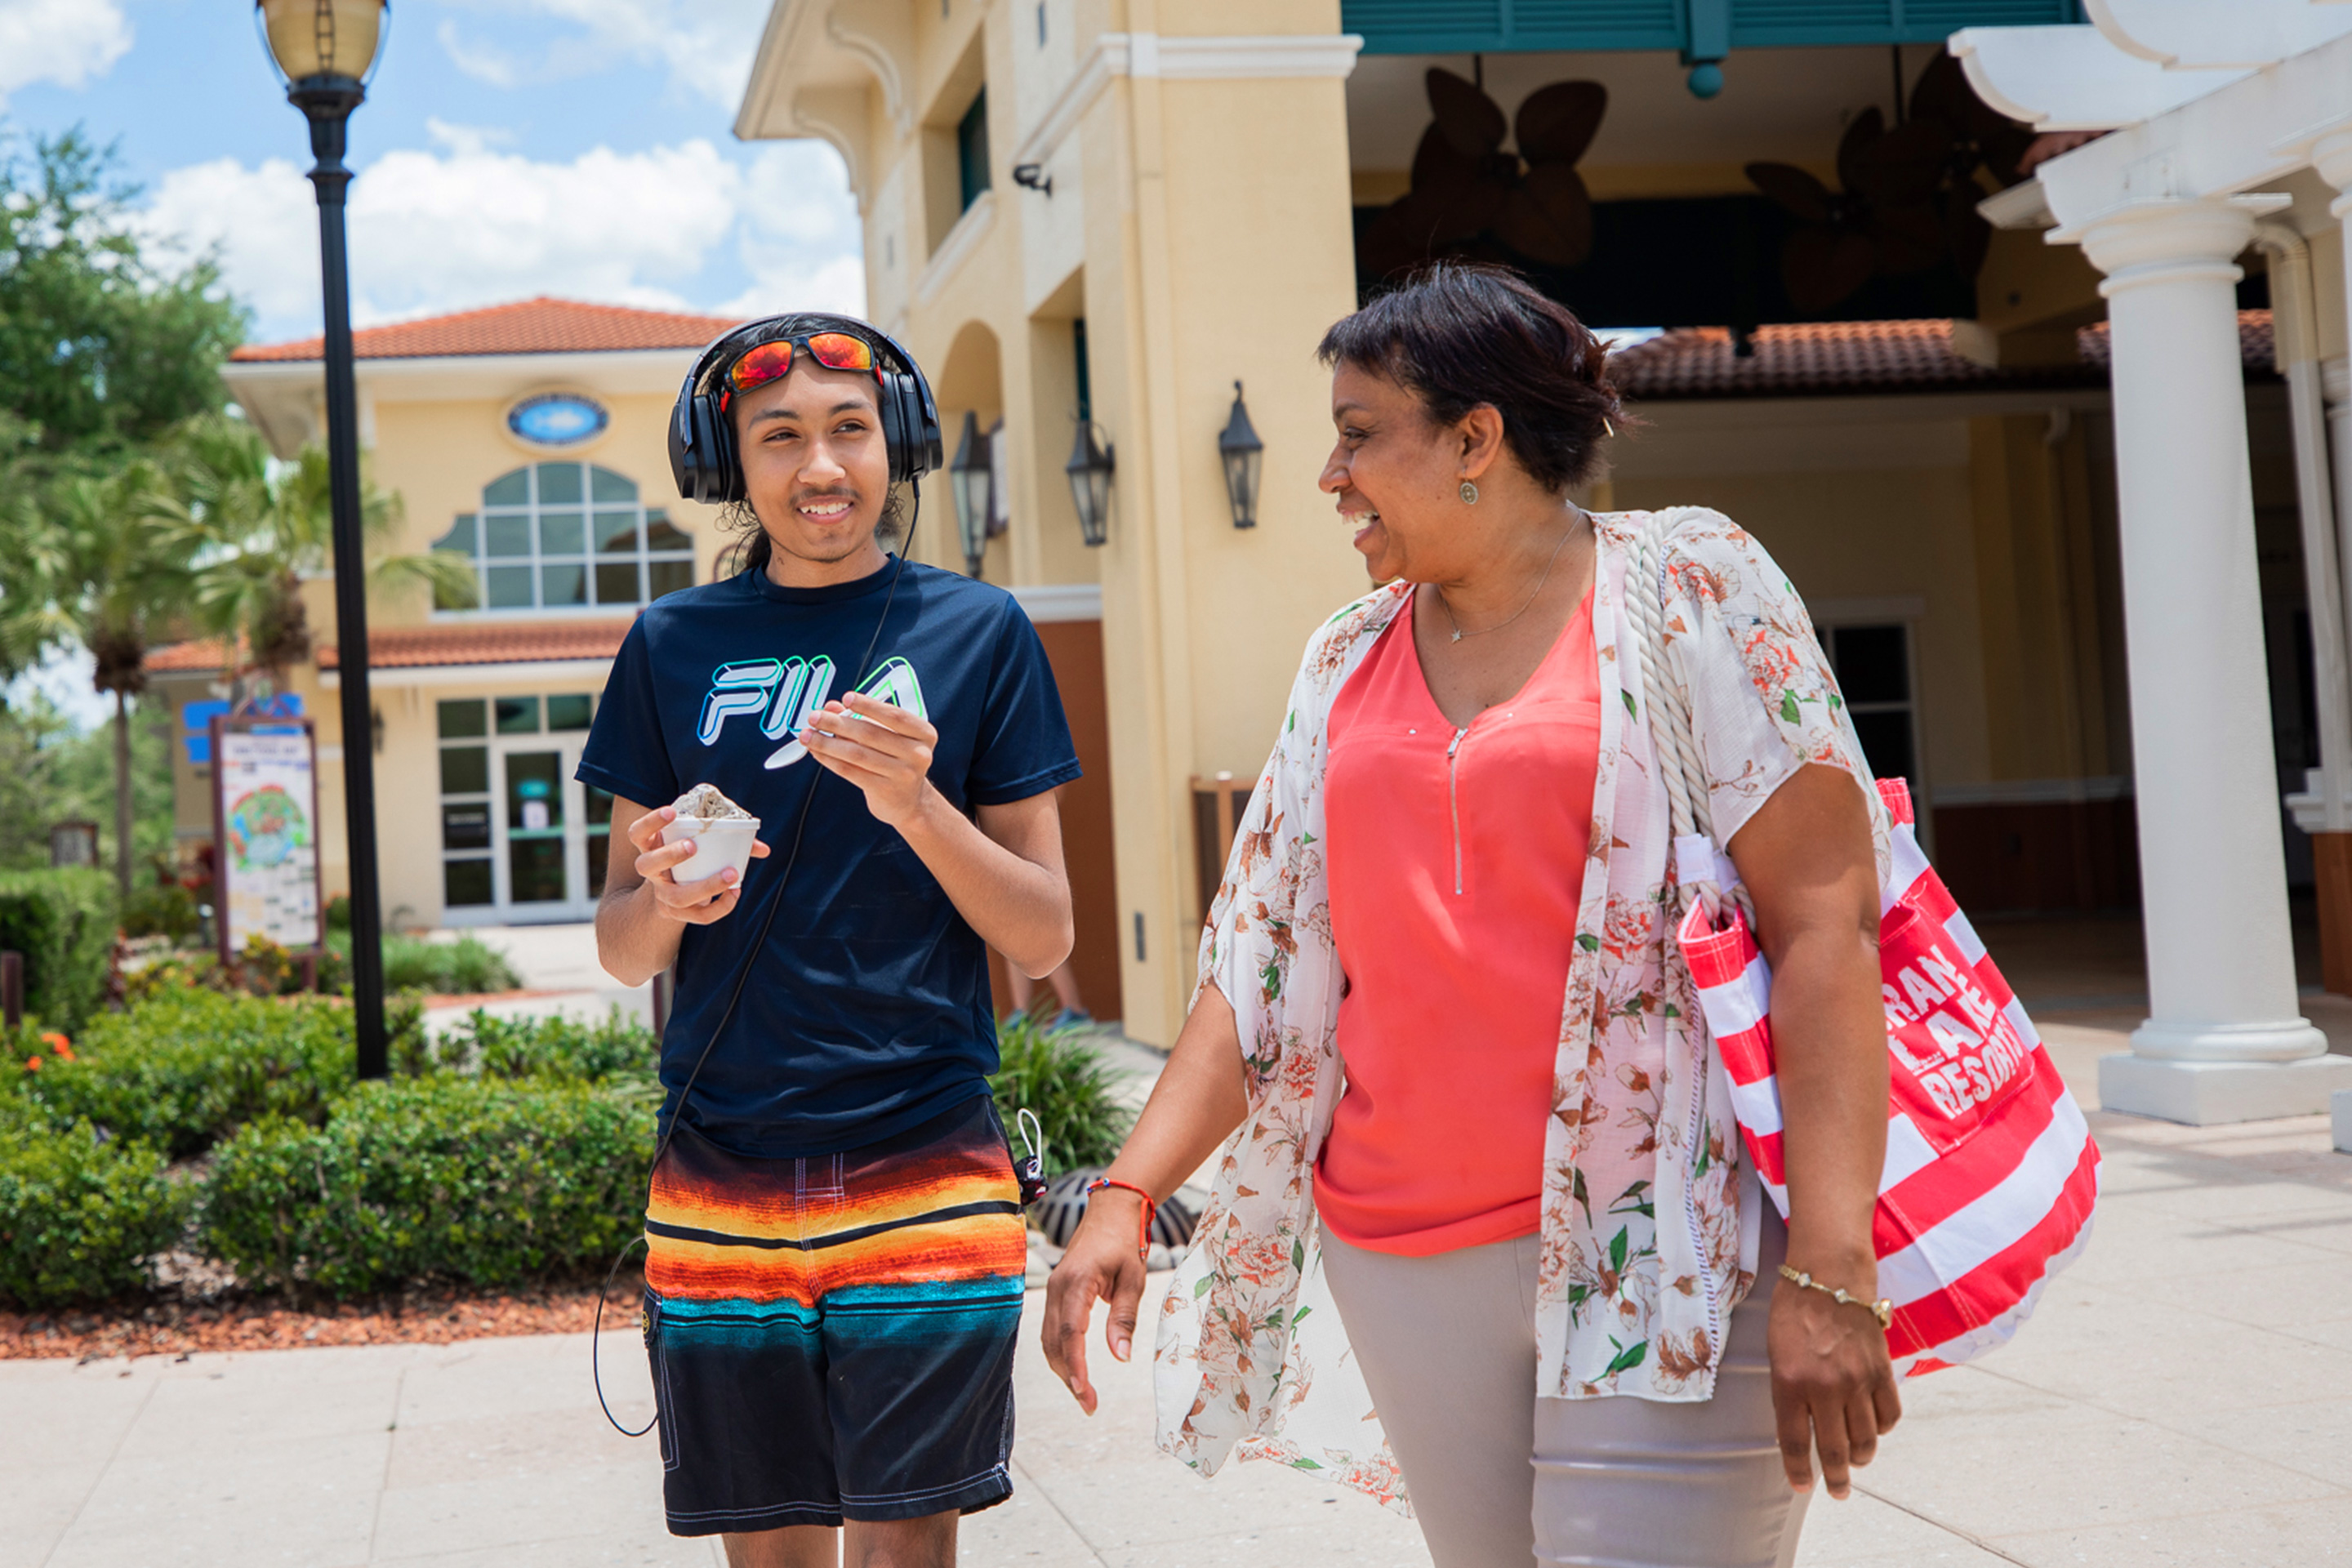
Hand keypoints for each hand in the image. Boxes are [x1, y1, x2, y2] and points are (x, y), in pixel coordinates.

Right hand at [625, 804, 771, 924]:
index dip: (651, 822)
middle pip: (646, 866)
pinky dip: (721, 906)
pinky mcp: (679, 914)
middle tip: (692, 846)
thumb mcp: (699, 840)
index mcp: (651, 847)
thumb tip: (764, 849)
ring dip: (705, 886)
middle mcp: (652, 872)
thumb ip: (729, 837)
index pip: (637, 833)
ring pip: (676, 897)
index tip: (672, 812)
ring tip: (730, 873)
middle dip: (669, 855)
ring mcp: (663, 895)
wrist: (675, 889)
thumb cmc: (692, 855)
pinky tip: (736, 892)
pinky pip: (699, 915)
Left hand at [799, 691, 937, 828]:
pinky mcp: (885, 790)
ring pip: (857, 754)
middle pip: (871, 734)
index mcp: (924, 733)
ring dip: (827, 743)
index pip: (894, 716)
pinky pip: (851, 771)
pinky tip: (817, 752)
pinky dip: (829, 760)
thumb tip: (832, 707)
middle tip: (815, 717)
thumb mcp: (888, 736)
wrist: (909, 801)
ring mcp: (903, 774)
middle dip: (837, 723)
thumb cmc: (897, 761)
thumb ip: (863, 718)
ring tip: (808, 735)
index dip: (869, 705)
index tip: (846, 698)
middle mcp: (918, 754)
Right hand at [1041, 1188, 1149, 1415]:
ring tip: (1085, 1394)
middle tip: (1090, 1405)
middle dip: (1069, 1377)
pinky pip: (1051, 1329)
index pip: (1070, 1334)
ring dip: (1063, 1368)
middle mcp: (1058, 1287)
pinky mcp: (1056, 1292)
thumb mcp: (1134, 1279)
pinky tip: (1074, 1368)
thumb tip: (1122, 1357)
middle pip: (1054, 1343)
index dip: (1075, 1367)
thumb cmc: (1126, 1243)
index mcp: (1077, 1282)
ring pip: (1048, 1339)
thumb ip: (1124, 1318)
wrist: (1110, 1211)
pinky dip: (1061, 1352)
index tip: (1084, 1394)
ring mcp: (1053, 1289)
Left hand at [1767, 1259, 1901, 1498]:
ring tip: (1856, 1461)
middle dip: (1836, 1479)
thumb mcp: (1775, 1354)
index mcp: (1789, 1382)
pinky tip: (1874, 1430)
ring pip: (1865, 1439)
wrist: (1829, 1275)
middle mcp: (1824, 1387)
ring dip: (1861, 1457)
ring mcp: (1856, 1380)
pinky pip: (1888, 1416)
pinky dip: (1882, 1430)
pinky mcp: (1882, 1371)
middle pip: (1833, 1450)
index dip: (1798, 1471)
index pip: (1794, 1443)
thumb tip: (1798, 1433)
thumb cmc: (1793, 1312)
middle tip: (1838, 1492)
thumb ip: (1786, 1394)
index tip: (1803, 1487)